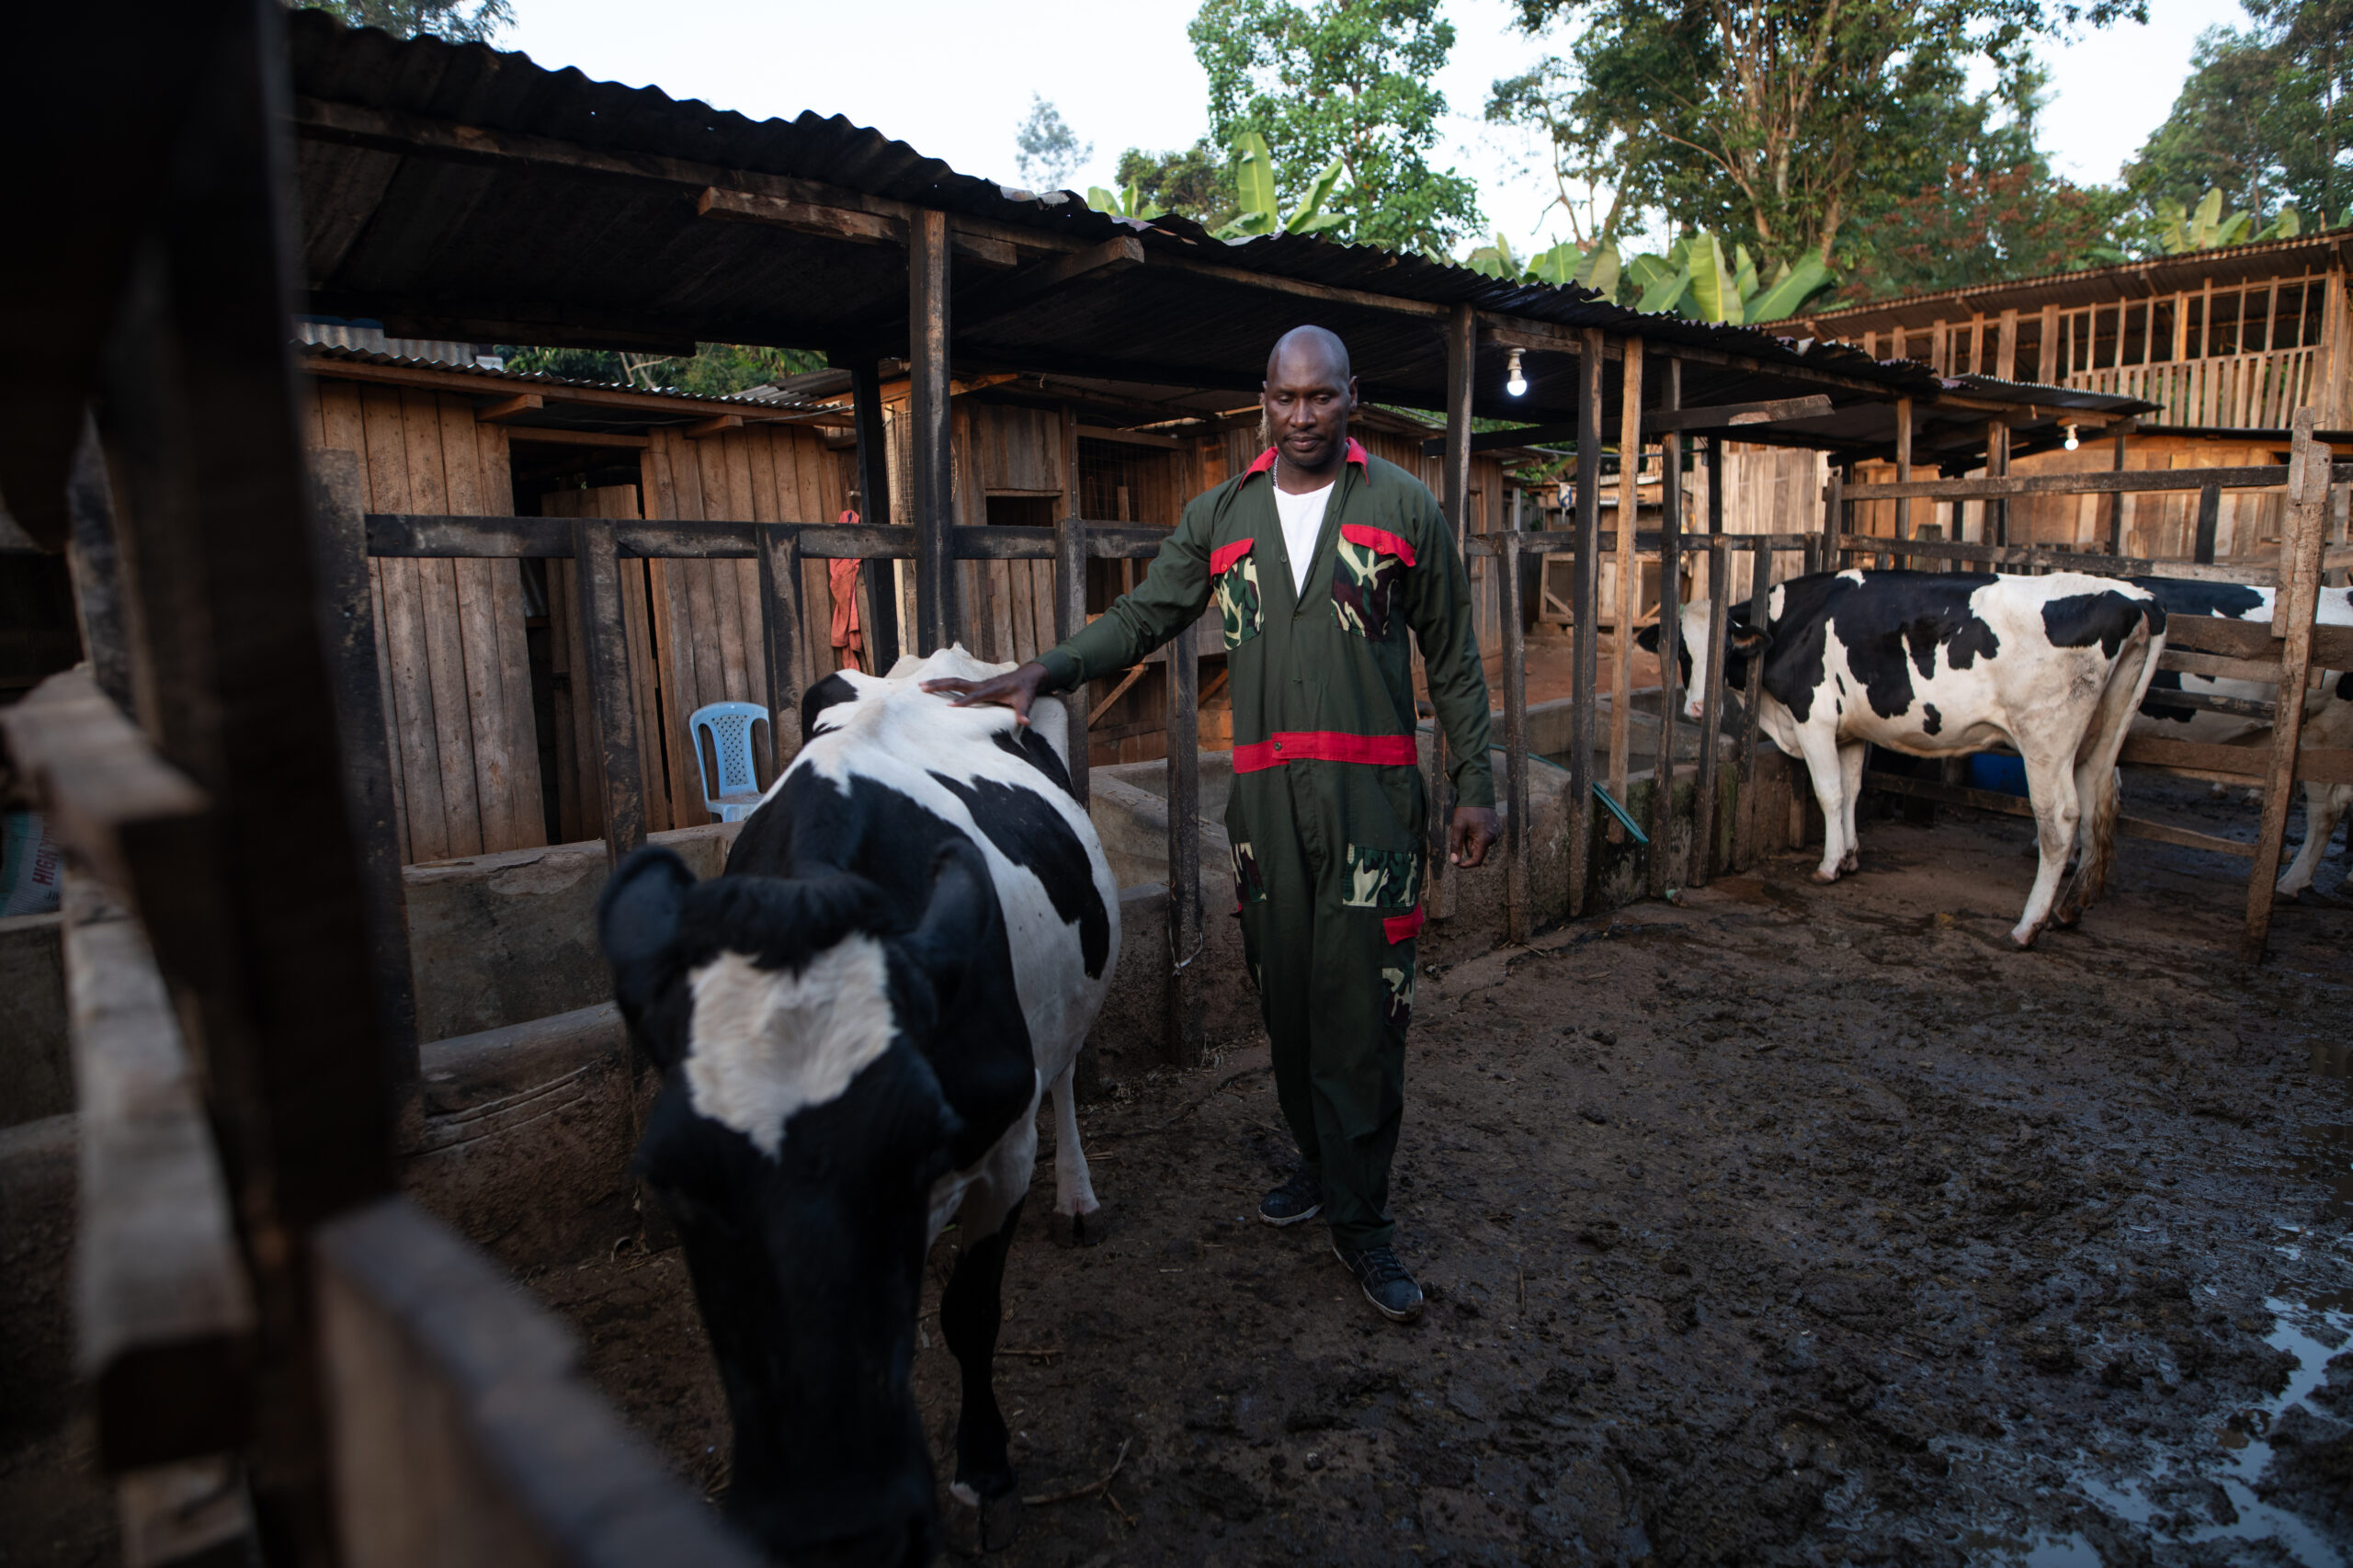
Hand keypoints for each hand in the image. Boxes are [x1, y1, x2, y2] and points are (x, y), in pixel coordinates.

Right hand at [921, 661, 1049, 724]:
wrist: (1026, 676)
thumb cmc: (1025, 691)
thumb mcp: (1027, 701)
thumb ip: (1024, 713)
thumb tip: (1026, 723)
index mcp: (993, 689)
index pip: (976, 696)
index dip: (964, 701)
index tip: (950, 706)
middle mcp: (982, 685)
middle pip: (958, 684)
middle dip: (940, 685)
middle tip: (922, 687)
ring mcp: (978, 684)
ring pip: (955, 682)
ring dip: (938, 683)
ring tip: (920, 686)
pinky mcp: (976, 685)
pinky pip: (958, 684)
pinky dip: (944, 684)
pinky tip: (932, 687)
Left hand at [1449, 806, 1499, 868]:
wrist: (1477, 792)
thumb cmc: (1466, 809)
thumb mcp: (1458, 827)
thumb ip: (1456, 845)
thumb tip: (1455, 862)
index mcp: (1485, 839)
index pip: (1476, 860)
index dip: (1466, 864)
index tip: (1457, 863)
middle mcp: (1493, 838)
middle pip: (1477, 851)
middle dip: (1467, 845)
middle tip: (1462, 831)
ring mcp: (1496, 833)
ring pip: (1480, 844)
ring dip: (1472, 839)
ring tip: (1468, 825)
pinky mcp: (1496, 828)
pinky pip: (1484, 837)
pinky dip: (1477, 834)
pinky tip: (1474, 823)